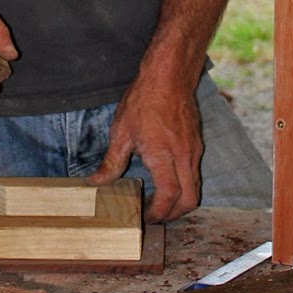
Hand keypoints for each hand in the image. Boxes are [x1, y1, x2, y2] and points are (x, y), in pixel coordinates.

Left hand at [87, 72, 203, 221]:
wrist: (169, 75)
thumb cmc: (145, 100)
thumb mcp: (121, 132)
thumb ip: (111, 162)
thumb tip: (96, 182)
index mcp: (165, 156)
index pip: (169, 197)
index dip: (158, 213)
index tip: (145, 217)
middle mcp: (184, 157)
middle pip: (190, 200)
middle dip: (175, 215)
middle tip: (156, 217)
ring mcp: (194, 150)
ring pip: (195, 187)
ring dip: (180, 200)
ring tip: (160, 202)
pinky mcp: (196, 144)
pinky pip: (195, 173)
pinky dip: (184, 184)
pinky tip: (166, 178)